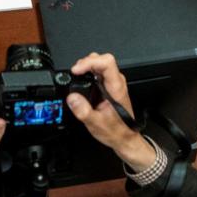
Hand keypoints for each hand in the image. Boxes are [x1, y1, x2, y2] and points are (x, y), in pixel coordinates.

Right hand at [66, 53, 156, 171]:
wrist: (124, 137)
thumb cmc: (116, 131)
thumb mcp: (96, 124)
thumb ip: (83, 111)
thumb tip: (72, 97)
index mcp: (116, 88)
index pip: (106, 63)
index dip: (89, 62)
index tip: (77, 70)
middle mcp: (116, 82)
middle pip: (102, 59)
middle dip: (86, 62)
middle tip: (75, 72)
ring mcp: (113, 83)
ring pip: (100, 63)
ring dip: (87, 66)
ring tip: (77, 74)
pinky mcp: (109, 85)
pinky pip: (99, 71)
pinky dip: (88, 71)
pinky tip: (82, 78)